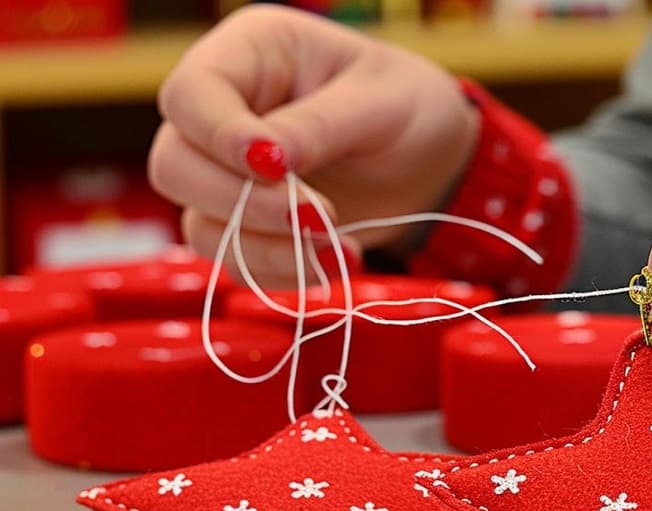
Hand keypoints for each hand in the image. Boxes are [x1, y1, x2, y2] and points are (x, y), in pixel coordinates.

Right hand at [149, 4, 477, 285]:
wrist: (432, 161)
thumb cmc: (408, 106)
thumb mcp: (380, 102)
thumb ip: (320, 126)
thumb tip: (265, 159)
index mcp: (249, 54)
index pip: (191, 93)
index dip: (219, 136)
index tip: (274, 169)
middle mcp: (223, 112)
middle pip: (175, 166)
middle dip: (244, 204)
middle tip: (321, 217)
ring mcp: (228, 173)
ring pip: (199, 224)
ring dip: (267, 249)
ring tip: (340, 250)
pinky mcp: (248, 224)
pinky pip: (236, 260)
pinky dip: (282, 272)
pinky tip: (334, 264)